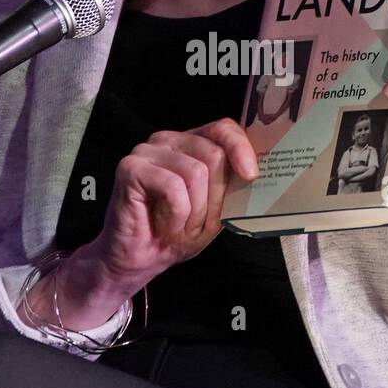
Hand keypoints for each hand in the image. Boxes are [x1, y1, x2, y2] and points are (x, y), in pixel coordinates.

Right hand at [76, 117, 258, 294]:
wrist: (137, 259)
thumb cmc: (176, 233)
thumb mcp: (215, 210)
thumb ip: (232, 186)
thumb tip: (256, 172)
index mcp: (190, 144)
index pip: (223, 128)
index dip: (240, 148)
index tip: (251, 175)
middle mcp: (168, 140)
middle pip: (213, 154)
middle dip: (215, 199)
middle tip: (199, 225)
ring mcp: (147, 150)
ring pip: (195, 172)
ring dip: (195, 212)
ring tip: (181, 227)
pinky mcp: (131, 167)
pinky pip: (173, 187)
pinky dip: (177, 214)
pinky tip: (166, 225)